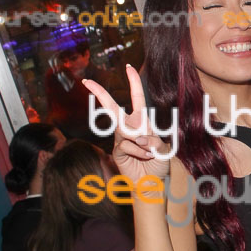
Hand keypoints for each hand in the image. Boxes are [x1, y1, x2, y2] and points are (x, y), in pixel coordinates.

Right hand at [83, 65, 170, 181]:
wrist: (151, 182)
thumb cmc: (158, 163)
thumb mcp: (164, 148)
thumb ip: (154, 140)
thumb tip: (138, 137)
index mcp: (142, 122)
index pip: (137, 99)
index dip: (134, 83)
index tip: (128, 67)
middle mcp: (129, 127)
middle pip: (113, 108)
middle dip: (100, 94)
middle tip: (87, 81)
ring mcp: (121, 139)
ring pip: (127, 131)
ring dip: (142, 142)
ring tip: (150, 152)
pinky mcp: (117, 150)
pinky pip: (126, 145)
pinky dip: (139, 151)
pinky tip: (143, 157)